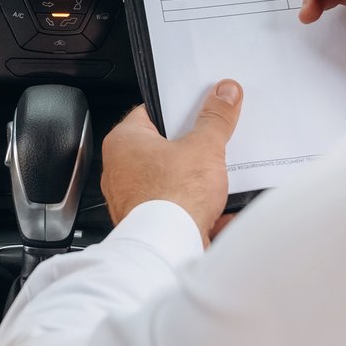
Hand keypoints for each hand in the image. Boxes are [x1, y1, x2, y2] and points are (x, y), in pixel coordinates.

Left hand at [99, 81, 240, 241]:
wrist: (167, 250)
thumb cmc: (170, 200)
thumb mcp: (204, 147)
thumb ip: (215, 119)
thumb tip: (224, 94)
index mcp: (124, 142)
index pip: (151, 112)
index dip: (179, 108)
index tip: (200, 106)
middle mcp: (121, 170)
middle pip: (163, 147)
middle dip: (192, 146)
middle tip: (214, 139)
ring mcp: (134, 199)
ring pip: (172, 179)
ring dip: (197, 179)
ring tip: (219, 173)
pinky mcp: (150, 222)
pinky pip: (178, 208)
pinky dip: (199, 207)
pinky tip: (223, 206)